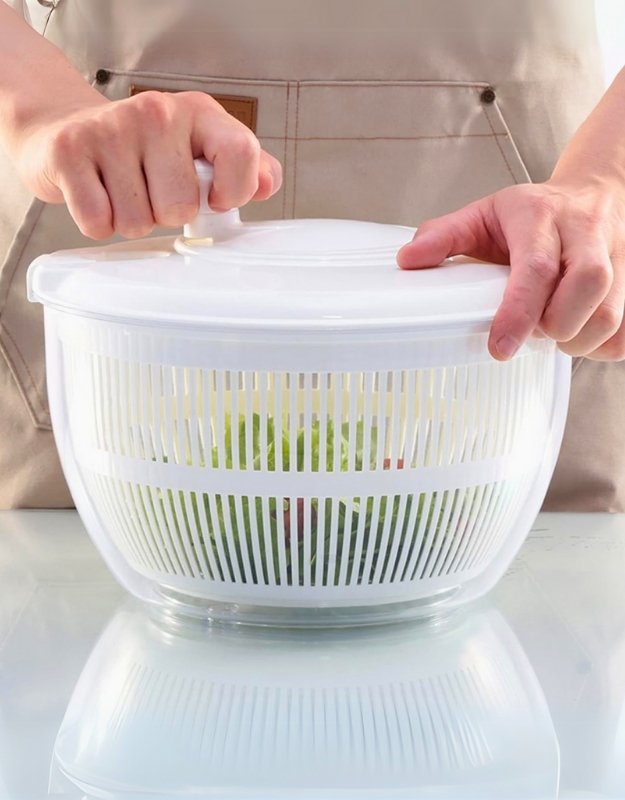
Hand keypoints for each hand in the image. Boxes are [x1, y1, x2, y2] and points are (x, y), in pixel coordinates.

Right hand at [13, 90, 281, 238]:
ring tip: (122, 192)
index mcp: (197, 112)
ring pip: (138, 221)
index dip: (233, 192)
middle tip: (152, 192)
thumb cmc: (143, 148)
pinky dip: (99, 223)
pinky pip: (98, 222)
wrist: (66, 128)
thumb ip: (243, 168)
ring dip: (131, 220)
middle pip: (180, 206)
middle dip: (166, 214)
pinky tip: (98, 196)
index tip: (215, 201)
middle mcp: (155, 112)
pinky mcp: (69, 151)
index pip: (240, 153)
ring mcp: (110, 129)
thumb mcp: (199, 148)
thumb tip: (265, 184)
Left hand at [397, 179, 624, 361]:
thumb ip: (445, 236)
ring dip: (578, 340)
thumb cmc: (534, 213)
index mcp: (541, 216)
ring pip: (611, 312)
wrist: (595, 192)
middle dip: (556, 326)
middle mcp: (586, 232)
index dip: (518, 313)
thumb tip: (408, 260)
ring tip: (554, 334)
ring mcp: (618, 255)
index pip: (537, 268)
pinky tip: (580, 336)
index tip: (500, 348)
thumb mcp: (484, 214)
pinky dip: (604, 346)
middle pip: (588, 286)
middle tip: (533, 334)